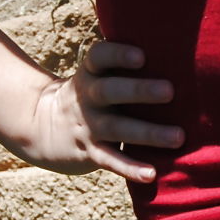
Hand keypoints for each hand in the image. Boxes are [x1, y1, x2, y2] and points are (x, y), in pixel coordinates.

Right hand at [17, 38, 183, 184]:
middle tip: (170, 91)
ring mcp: (88, 126)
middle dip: (138, 90)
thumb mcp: (95, 75)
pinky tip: (152, 174)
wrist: (40, 127)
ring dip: (148, 133)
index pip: (99, 58)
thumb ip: (123, 65)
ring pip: (117, 128)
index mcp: (90, 73)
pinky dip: (130, 168)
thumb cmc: (89, 94)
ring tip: (178, 137)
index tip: (142, 56)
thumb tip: (174, 45)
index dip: (118, 56)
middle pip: (109, 91)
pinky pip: (110, 161)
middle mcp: (87, 97)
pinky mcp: (89, 153)